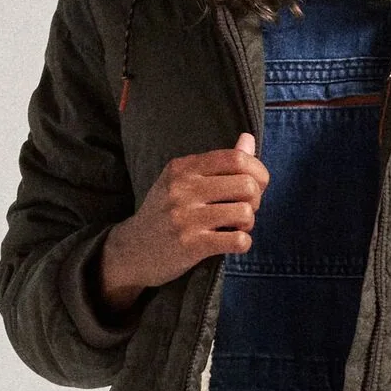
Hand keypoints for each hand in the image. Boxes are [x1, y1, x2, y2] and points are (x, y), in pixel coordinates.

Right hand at [98, 131, 268, 310]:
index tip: (256, 186)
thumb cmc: (164, 213)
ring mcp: (186, 218)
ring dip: (248, 224)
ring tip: (235, 227)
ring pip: (245, 212)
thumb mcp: (181, 181)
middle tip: (243, 210)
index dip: (258, 172)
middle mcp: (182, 189)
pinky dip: (243, 243)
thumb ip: (217, 163)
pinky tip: (232, 243)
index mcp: (182, 168)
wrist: (132, 250)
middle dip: (256, 200)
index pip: (236, 158)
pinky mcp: (191, 245)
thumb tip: (248, 140)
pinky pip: (238, 240)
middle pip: (246, 185)